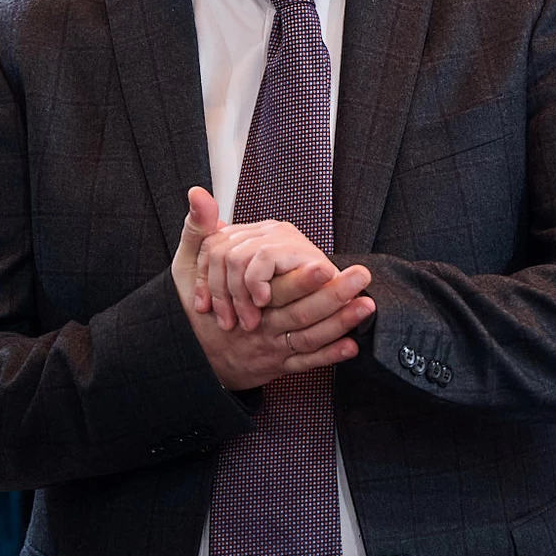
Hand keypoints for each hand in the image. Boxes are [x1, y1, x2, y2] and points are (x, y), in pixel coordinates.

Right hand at [172, 188, 373, 390]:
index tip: (326, 266)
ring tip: (366, 305)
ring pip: (308, 338)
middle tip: (362, 277)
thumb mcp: (189, 266)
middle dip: (333, 297)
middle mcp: (260, 326)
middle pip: (300, 314)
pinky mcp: (278, 363)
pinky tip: (351, 345)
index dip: (300, 281)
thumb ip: (199, 229)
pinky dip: (329, 355)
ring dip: (339, 323)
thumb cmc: (192, 305)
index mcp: (243, 300)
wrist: (190, 355)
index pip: (274, 290)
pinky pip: (307, 362)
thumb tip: (197, 192)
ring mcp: (270, 348)